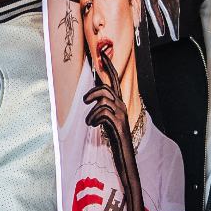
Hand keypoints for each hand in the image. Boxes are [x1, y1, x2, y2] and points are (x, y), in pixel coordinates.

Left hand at [84, 47, 133, 165]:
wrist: (125, 157)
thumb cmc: (114, 139)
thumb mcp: (107, 120)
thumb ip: (102, 108)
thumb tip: (92, 99)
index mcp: (118, 103)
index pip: (114, 79)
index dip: (109, 66)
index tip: (103, 53)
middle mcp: (121, 105)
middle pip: (106, 88)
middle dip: (93, 92)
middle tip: (85, 102)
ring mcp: (121, 114)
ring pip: (103, 100)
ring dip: (92, 111)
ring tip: (89, 121)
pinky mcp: (119, 124)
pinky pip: (103, 113)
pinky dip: (94, 118)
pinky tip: (92, 126)